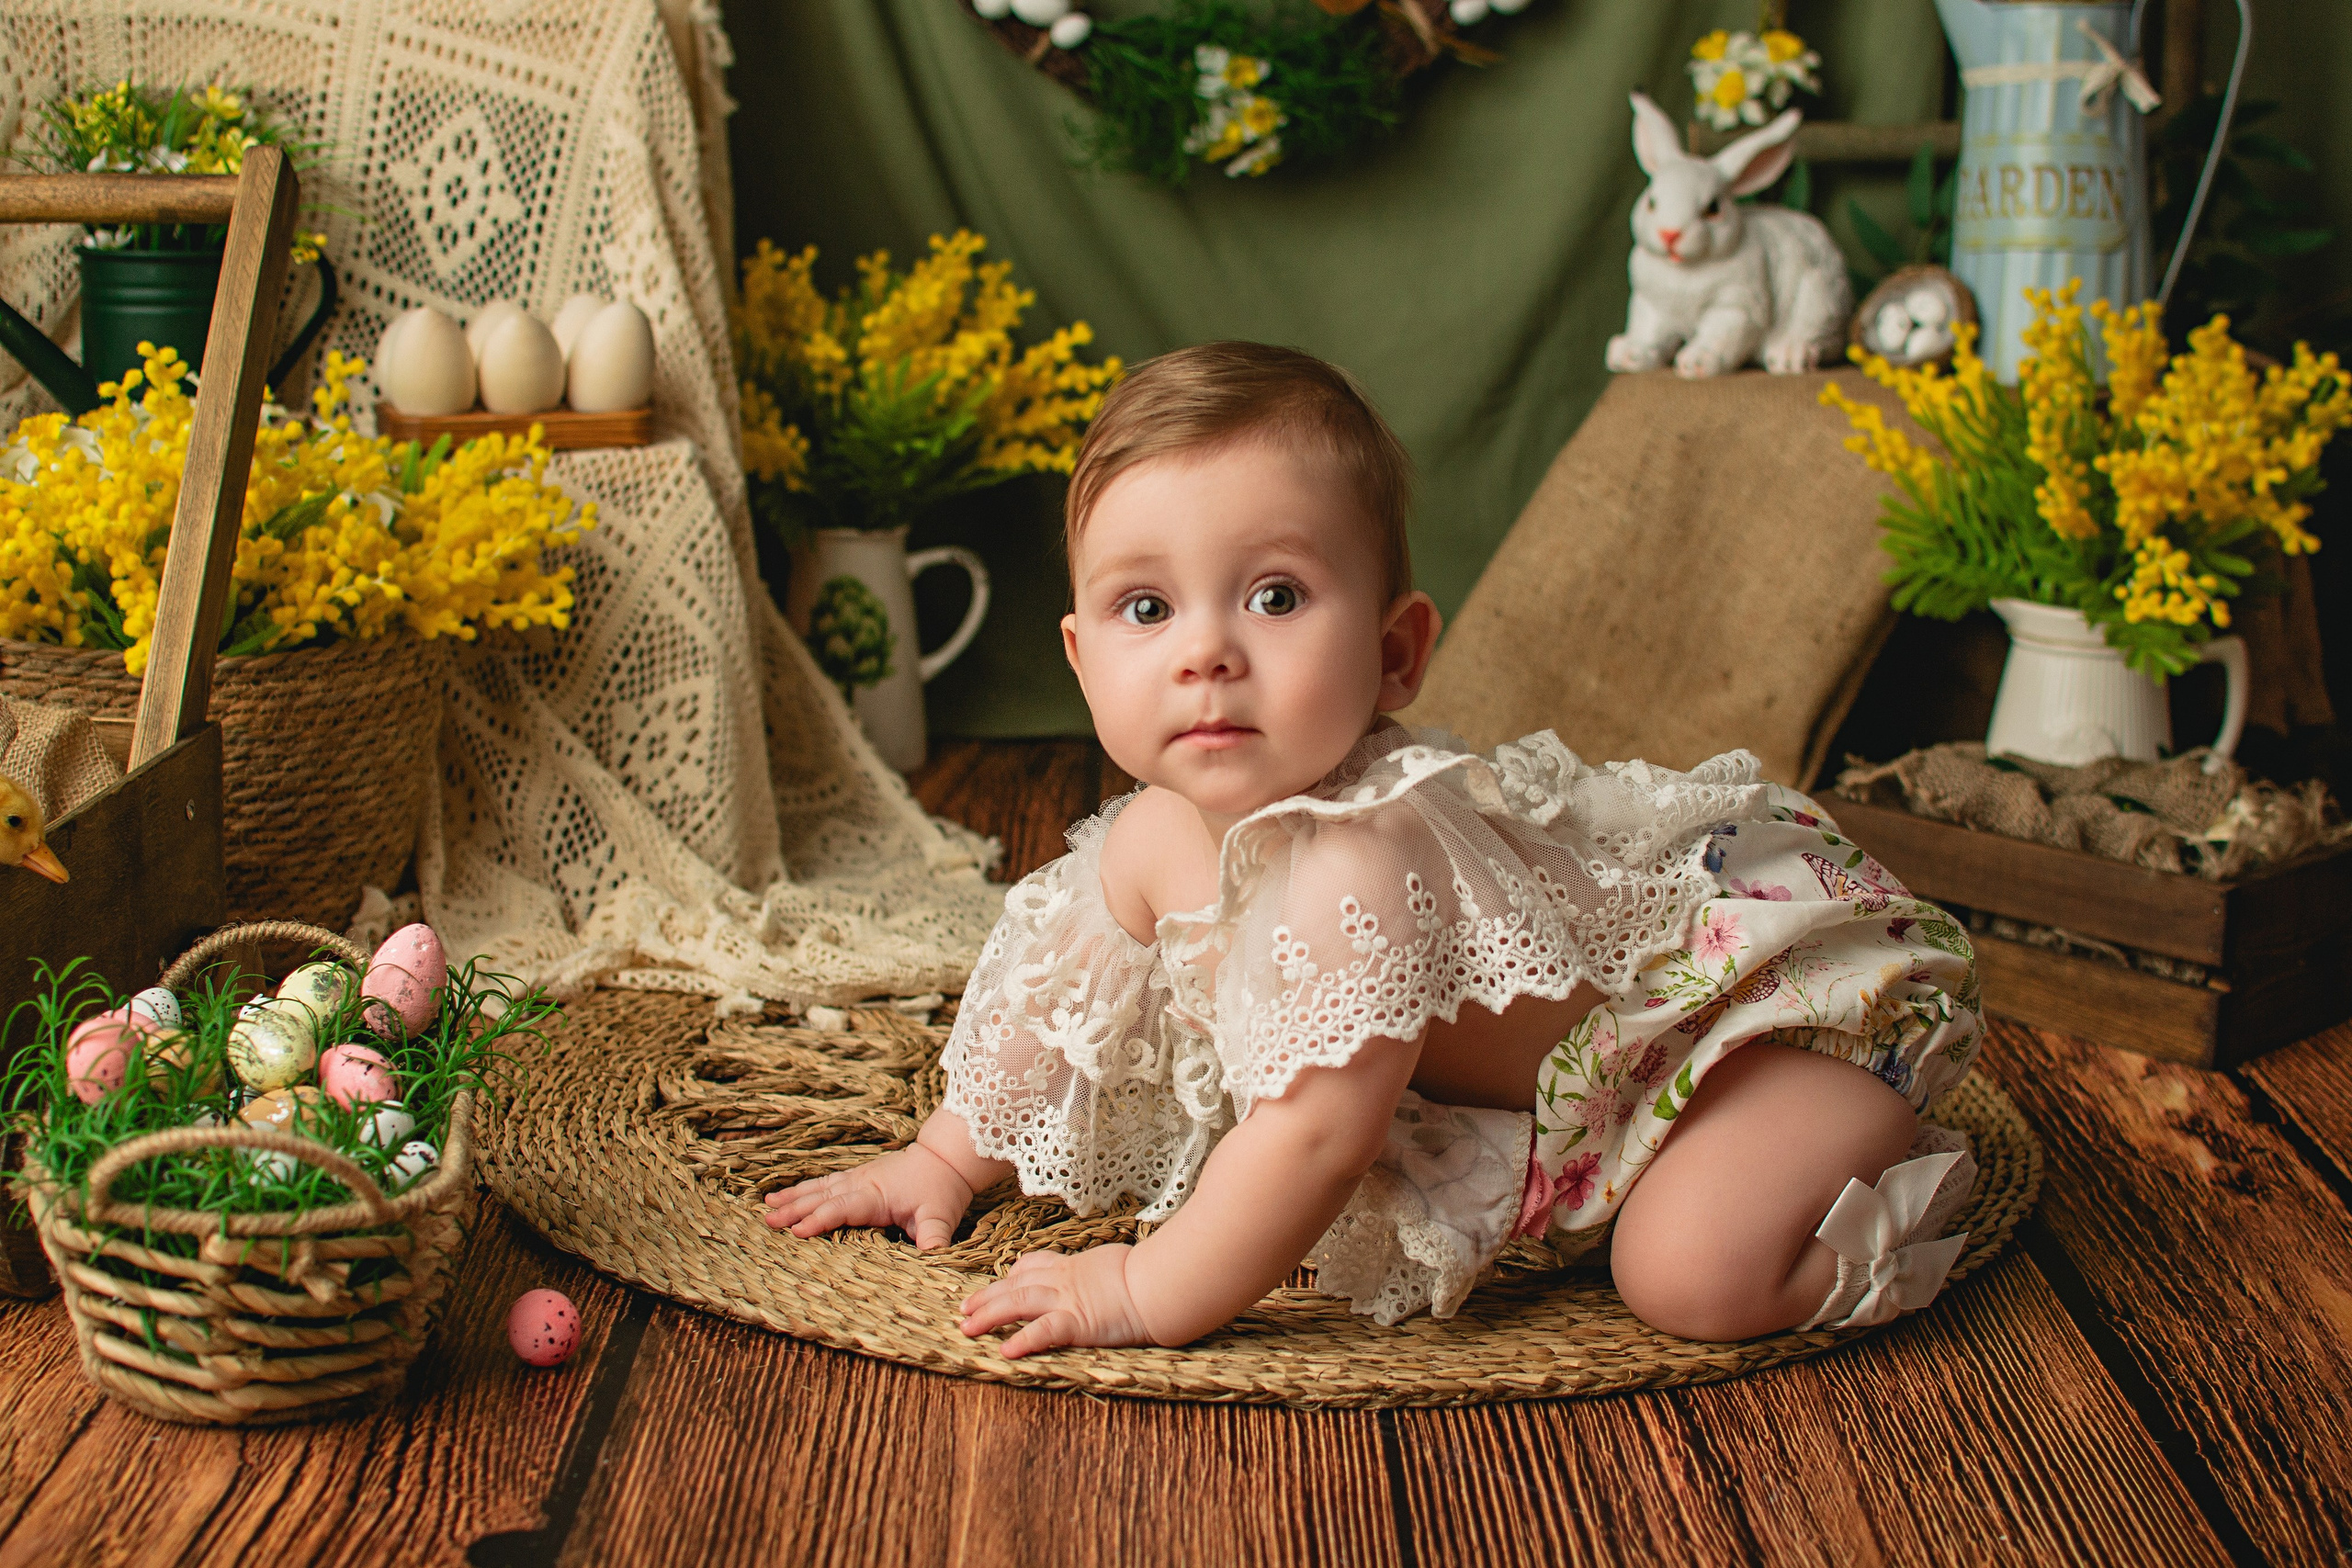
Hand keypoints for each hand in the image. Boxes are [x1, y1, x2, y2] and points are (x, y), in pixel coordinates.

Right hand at [762, 1143, 973, 1250]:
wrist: (946, 1158)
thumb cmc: (942, 1190)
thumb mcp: (940, 1216)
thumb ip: (934, 1238)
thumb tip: (932, 1259)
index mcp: (877, 1196)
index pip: (842, 1209)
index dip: (820, 1220)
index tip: (797, 1231)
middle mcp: (862, 1184)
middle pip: (823, 1197)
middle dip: (795, 1209)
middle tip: (769, 1222)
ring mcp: (857, 1177)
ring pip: (819, 1187)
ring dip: (793, 1197)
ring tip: (767, 1206)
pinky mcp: (857, 1176)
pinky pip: (825, 1181)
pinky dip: (803, 1188)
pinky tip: (785, 1194)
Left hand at [958, 1244, 1155, 1357]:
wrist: (1158, 1284)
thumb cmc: (1147, 1273)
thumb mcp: (1118, 1261)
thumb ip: (1104, 1269)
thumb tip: (1111, 1273)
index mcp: (1074, 1266)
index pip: (1033, 1265)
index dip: (1011, 1274)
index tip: (999, 1281)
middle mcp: (1064, 1280)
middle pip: (1015, 1284)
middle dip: (986, 1296)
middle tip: (964, 1308)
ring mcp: (1068, 1301)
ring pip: (1018, 1303)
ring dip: (989, 1315)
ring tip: (967, 1328)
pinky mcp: (1078, 1323)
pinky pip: (1043, 1332)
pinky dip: (1023, 1340)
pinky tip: (1006, 1352)